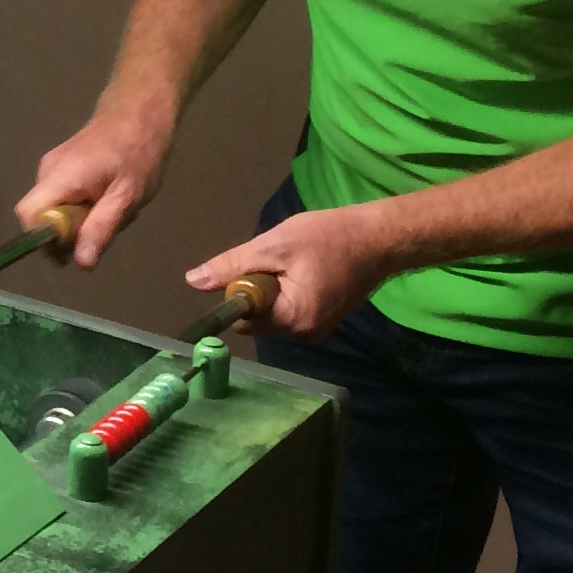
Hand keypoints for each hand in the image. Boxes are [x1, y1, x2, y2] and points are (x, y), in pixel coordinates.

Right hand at [21, 104, 175, 269]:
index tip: (73, 246)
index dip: (44, 238)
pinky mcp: (61, 166)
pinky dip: (81, 206)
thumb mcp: (127, 196)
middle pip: (41, 217)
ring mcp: (52, 166)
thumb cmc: (138, 152)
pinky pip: (61, 197)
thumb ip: (101, 228)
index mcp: (60, 177)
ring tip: (112, 209)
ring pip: (54, 209)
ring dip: (79, 220)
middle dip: (69, 232)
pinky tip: (107, 197)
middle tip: (105, 227)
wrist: (140, 112)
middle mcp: (47, 171)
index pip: (28, 215)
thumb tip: (81, 263)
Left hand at [186, 203, 390, 339]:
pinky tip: (304, 269)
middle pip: (257, 318)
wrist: (379, 239)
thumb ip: (233, 266)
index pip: (243, 319)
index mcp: (292, 321)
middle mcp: (304, 334)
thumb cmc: (329, 238)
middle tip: (277, 259)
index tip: (251, 268)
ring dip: (273, 287)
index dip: (239, 293)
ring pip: (273, 311)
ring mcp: (315, 329)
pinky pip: (289, 308)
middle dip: (257, 289)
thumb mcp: (274, 246)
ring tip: (294, 261)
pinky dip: (288, 289)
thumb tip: (193, 281)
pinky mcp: (322, 319)